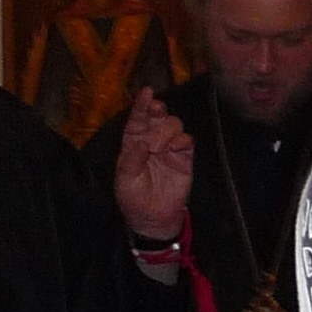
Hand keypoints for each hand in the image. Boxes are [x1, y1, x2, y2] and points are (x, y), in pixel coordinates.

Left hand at [113, 88, 194, 242]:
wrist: (153, 218)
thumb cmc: (134, 198)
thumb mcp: (125, 180)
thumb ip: (131, 160)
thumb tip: (141, 143)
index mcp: (133, 143)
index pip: (137, 120)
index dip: (141, 105)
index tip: (146, 92)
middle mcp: (152, 141)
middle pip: (158, 117)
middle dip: (157, 109)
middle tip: (156, 111)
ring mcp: (169, 148)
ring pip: (173, 125)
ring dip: (166, 130)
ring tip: (159, 147)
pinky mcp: (184, 158)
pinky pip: (187, 140)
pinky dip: (181, 140)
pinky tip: (172, 149)